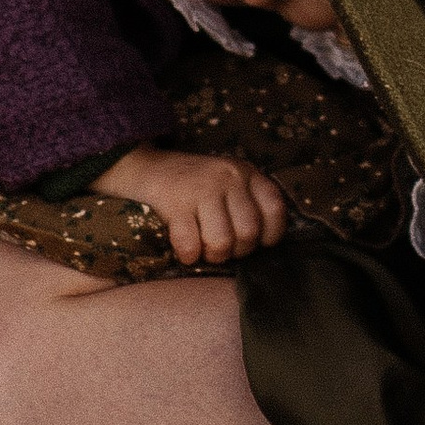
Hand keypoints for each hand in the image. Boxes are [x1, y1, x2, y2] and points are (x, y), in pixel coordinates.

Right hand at [91, 143, 286, 266]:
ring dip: (212, 256)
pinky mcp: (175, 203)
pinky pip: (190, 246)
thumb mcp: (230, 182)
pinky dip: (188, 255)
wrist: (149, 168)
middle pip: (249, 233)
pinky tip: (185, 247)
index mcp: (246, 172)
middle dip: (237, 251)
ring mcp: (202, 188)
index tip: (255, 241)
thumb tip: (265, 245)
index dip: (269, 235)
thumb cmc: (195, 185)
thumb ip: (249, 204)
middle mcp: (229, 177)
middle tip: (223, 246)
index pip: (275, 209)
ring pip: (222, 242)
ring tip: (204, 248)